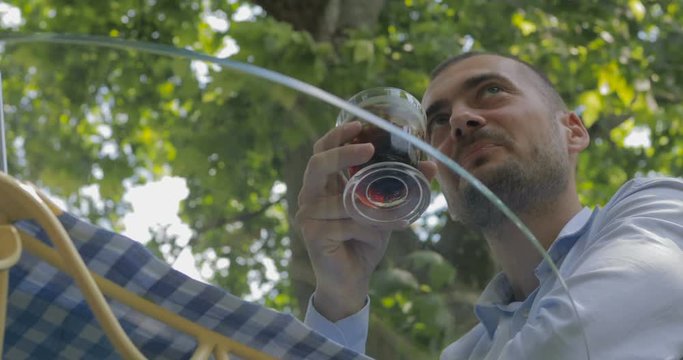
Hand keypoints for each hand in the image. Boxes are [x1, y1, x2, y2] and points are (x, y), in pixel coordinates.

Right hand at [296, 121, 435, 320]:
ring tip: (396, 217)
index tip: (359, 124)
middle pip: (318, 164)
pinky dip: (369, 228)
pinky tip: (379, 237)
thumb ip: (401, 188)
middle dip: (343, 153)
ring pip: (342, 199)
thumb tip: (430, 164)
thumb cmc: (363, 241)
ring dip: (372, 209)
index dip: (337, 135)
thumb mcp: (385, 210)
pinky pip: (347, 223)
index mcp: (324, 185)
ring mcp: (307, 216)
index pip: (322, 151)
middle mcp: (310, 196)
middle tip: (369, 148)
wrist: (351, 279)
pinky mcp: (312, 234)